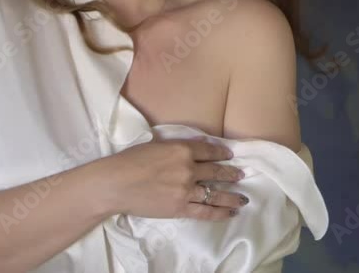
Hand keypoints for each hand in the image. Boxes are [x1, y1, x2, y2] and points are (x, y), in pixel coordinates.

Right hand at [99, 137, 248, 220]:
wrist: (115, 183)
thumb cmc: (129, 161)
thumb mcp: (154, 145)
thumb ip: (175, 147)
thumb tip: (194, 147)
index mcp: (181, 149)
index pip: (208, 150)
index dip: (221, 152)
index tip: (229, 155)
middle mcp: (188, 168)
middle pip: (216, 171)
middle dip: (231, 173)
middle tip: (241, 174)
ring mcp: (185, 189)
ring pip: (215, 193)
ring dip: (232, 195)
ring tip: (243, 197)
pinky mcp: (180, 207)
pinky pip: (205, 211)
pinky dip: (220, 212)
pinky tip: (230, 212)